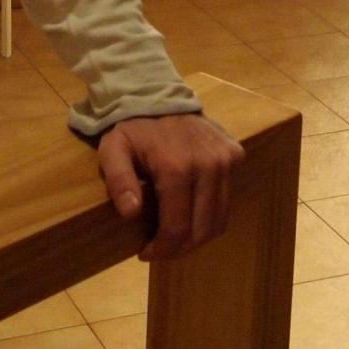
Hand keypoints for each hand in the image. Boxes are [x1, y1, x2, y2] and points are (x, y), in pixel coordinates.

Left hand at [98, 114, 245, 260]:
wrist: (158, 94)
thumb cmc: (132, 128)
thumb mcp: (112, 151)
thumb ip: (118, 181)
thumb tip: (131, 213)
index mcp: (177, 167)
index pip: (178, 227)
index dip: (163, 249)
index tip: (146, 253)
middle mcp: (209, 165)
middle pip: (203, 229)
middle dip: (181, 248)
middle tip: (161, 250)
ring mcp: (226, 159)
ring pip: (221, 218)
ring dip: (199, 236)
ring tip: (177, 237)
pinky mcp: (236, 154)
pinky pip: (228, 197)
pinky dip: (212, 213)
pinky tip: (192, 211)